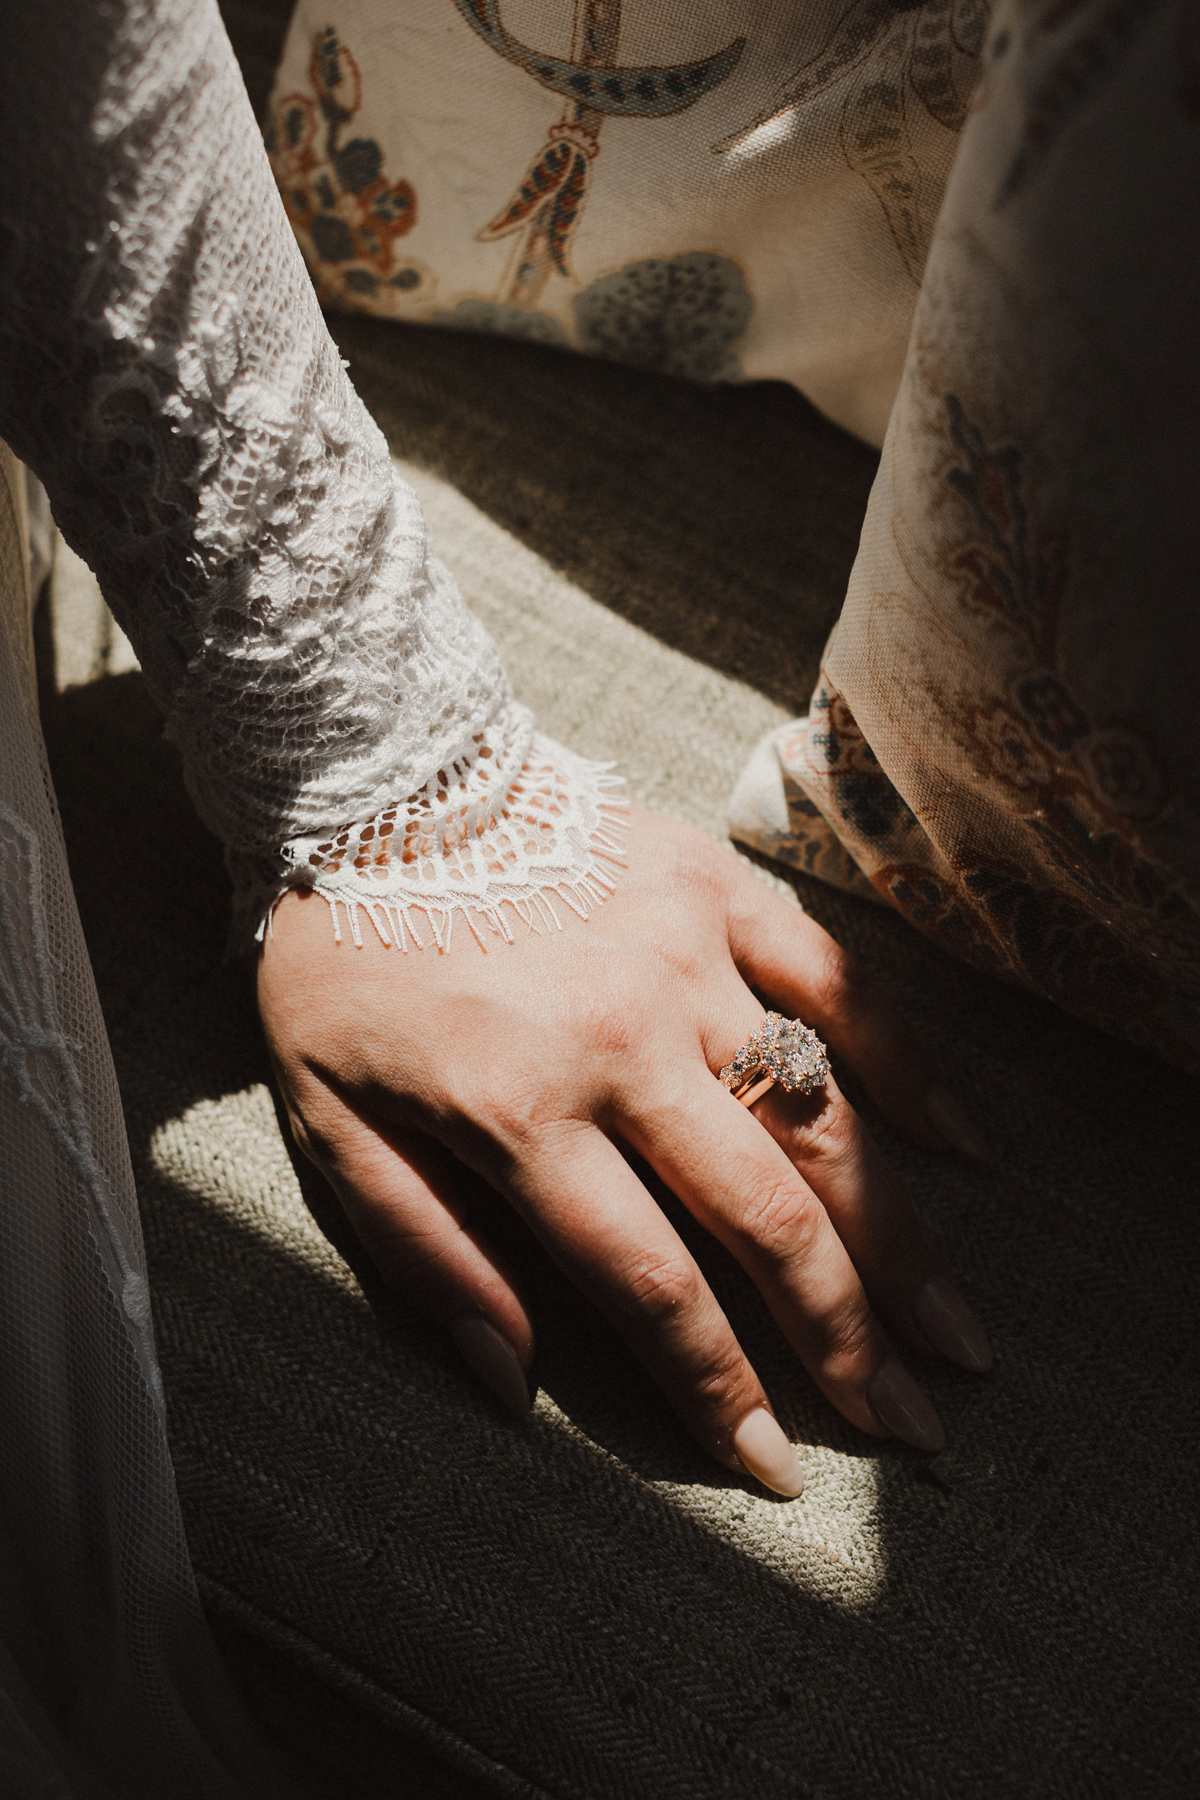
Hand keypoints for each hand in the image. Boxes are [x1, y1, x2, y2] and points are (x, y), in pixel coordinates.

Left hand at [257, 806, 990, 1496]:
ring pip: (822, 1117)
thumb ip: (423, 1252)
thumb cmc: (340, 961)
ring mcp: (688, 958)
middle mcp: (626, 1043)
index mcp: (524, 1111)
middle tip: (916, 1425)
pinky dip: (907, 1064)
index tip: (777, 1466)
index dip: (722, 1390)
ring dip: (900, 1235)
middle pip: (767, 1219)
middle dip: (847, 1338)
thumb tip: (513, 1383)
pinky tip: (962, 1146)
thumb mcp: (326, 1120)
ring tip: (959, 1329)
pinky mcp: (720, 889)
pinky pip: (838, 980)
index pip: (654, 1286)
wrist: (373, 781)